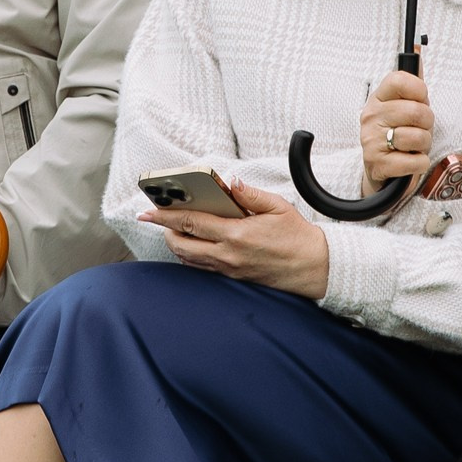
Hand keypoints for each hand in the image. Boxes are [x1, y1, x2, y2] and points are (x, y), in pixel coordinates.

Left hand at [140, 179, 330, 299]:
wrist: (315, 269)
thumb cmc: (298, 238)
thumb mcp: (278, 207)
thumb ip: (249, 195)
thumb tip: (229, 182)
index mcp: (237, 235)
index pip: (190, 223)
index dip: (164, 216)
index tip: (147, 211)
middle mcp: (228, 255)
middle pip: (181, 245)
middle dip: (166, 230)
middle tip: (160, 217)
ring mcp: (228, 269)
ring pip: (188, 259)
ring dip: (177, 243)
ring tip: (175, 227)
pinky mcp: (233, 278)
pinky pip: (202, 268)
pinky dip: (192, 255)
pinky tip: (195, 243)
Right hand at [361, 65, 433, 194]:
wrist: (381, 171)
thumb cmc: (396, 135)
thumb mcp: (403, 105)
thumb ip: (412, 79)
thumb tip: (416, 46)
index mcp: (378, 99)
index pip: (400, 79)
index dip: (419, 90)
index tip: (420, 100)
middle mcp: (371, 117)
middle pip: (417, 111)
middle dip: (427, 124)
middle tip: (419, 129)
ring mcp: (372, 141)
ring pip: (419, 137)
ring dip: (424, 145)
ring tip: (413, 146)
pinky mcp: (378, 164)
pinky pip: (415, 161)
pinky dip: (419, 163)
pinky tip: (410, 161)